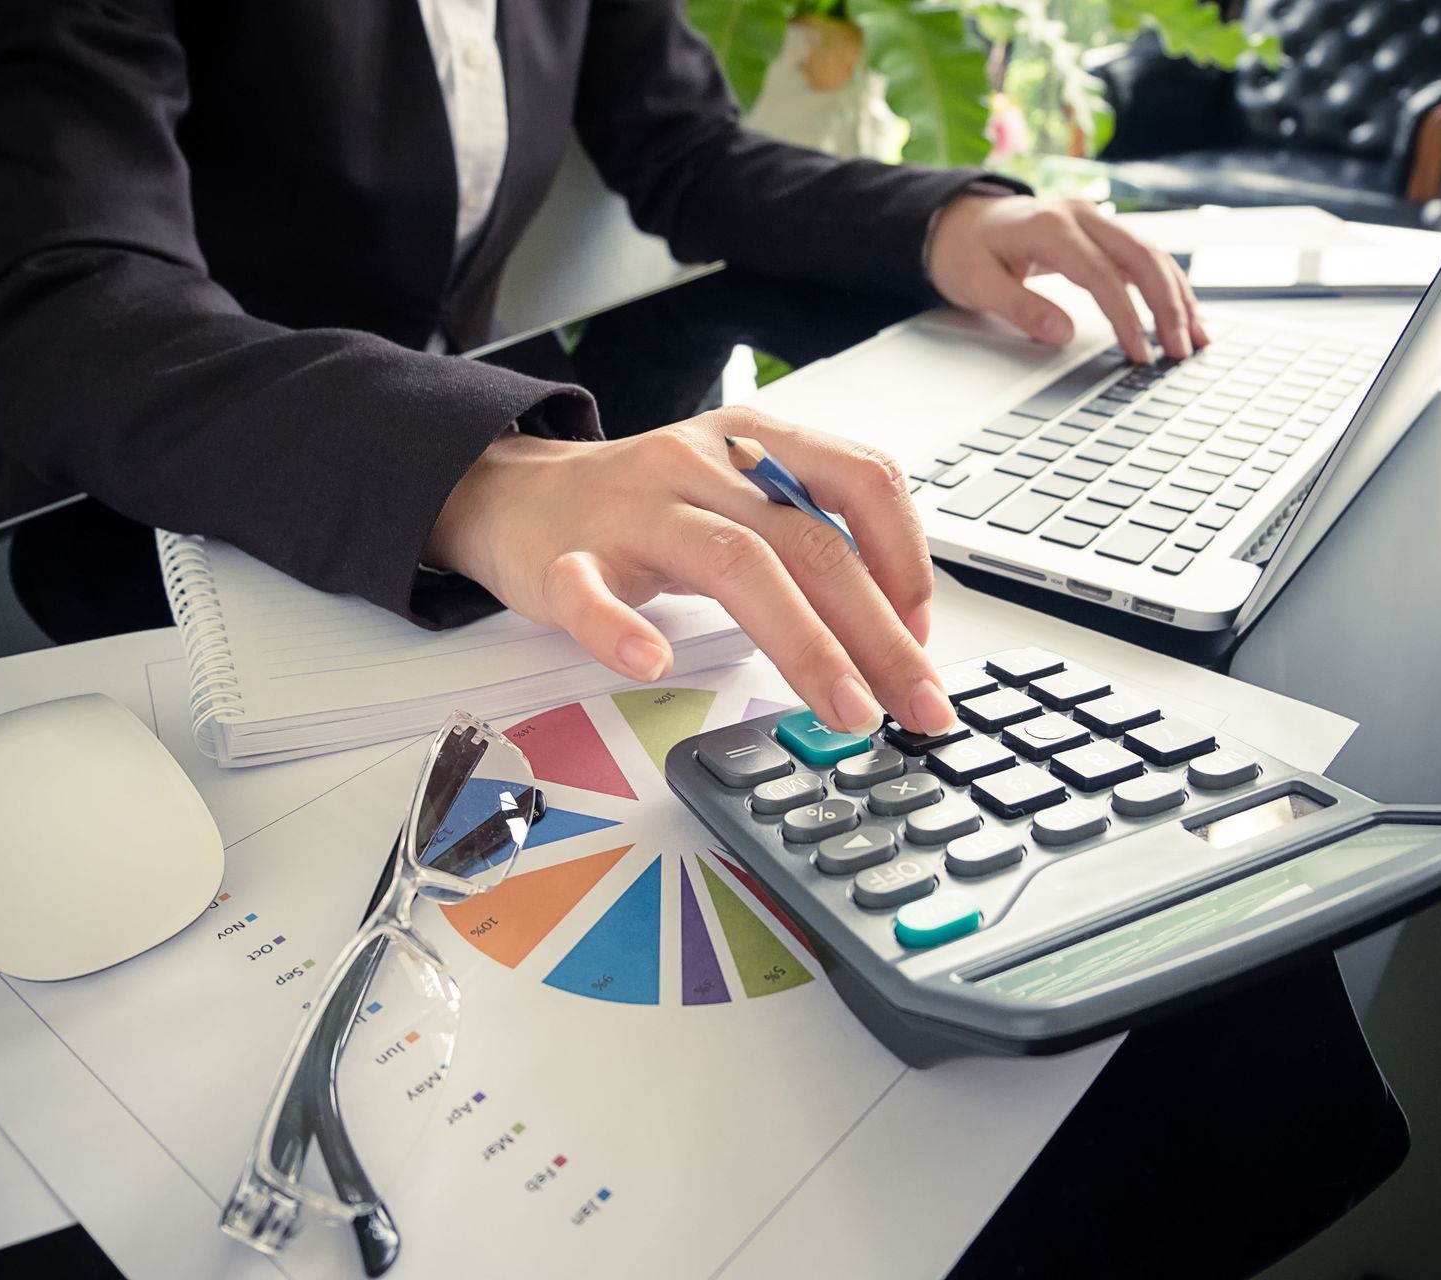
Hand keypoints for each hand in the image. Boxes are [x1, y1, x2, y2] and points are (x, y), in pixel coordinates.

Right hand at [423, 409, 959, 737]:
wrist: (517, 492)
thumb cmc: (646, 507)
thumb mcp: (741, 494)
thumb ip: (813, 540)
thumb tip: (901, 626)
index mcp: (756, 443)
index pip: (863, 477)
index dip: (909, 558)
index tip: (923, 636)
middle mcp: (702, 465)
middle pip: (810, 542)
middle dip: (879, 634)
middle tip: (918, 707)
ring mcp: (633, 510)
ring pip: (733, 564)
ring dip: (803, 644)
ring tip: (845, 710)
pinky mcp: (564, 559)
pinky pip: (590, 593)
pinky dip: (620, 630)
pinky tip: (652, 665)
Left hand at [926, 193, 1208, 363]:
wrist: (958, 220)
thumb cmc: (964, 252)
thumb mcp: (977, 284)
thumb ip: (1020, 308)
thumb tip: (1062, 335)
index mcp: (1049, 226)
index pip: (1101, 275)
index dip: (1126, 317)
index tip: (1140, 353)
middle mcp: (1080, 215)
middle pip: (1141, 257)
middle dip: (1168, 306)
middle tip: (1181, 350)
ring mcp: (1094, 218)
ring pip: (1150, 254)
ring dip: (1178, 295)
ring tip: (1196, 337)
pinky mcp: (1101, 230)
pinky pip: (1143, 255)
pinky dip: (1166, 284)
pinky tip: (1184, 312)